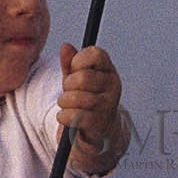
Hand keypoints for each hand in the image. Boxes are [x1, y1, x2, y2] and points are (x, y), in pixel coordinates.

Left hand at [57, 43, 124, 162]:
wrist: (99, 131)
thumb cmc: (87, 101)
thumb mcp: (77, 79)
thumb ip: (70, 63)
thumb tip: (65, 47)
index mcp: (109, 70)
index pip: (95, 54)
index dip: (78, 61)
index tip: (74, 71)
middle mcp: (113, 86)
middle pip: (82, 78)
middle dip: (67, 85)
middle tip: (68, 91)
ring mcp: (109, 106)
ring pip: (76, 98)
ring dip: (64, 102)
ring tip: (66, 105)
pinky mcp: (100, 124)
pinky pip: (75, 116)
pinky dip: (64, 116)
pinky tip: (65, 117)